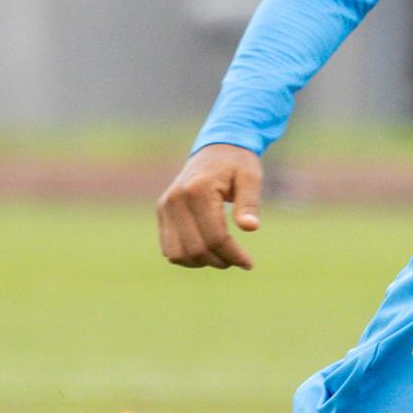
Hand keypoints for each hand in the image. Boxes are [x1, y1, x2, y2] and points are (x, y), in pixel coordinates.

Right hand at [157, 145, 266, 269]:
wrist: (215, 148)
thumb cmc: (237, 163)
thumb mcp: (250, 177)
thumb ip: (249, 202)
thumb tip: (251, 228)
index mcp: (198, 190)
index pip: (215, 236)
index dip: (233, 255)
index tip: (249, 263)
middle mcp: (176, 199)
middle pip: (196, 249)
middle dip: (219, 260)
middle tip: (238, 260)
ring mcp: (165, 206)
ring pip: (178, 254)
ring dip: (201, 262)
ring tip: (222, 256)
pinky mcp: (161, 211)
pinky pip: (169, 248)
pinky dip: (187, 256)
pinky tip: (206, 251)